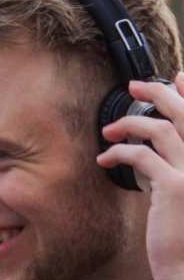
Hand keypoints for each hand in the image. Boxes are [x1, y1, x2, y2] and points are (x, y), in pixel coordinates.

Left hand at [97, 73, 183, 279]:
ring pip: (163, 129)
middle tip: (134, 86)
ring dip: (130, 124)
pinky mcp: (175, 187)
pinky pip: (142, 156)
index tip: (177, 79)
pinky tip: (104, 158)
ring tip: (108, 131)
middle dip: (160, 93)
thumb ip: (173, 173)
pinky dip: (119, 152)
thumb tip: (149, 154)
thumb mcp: (183, 200)